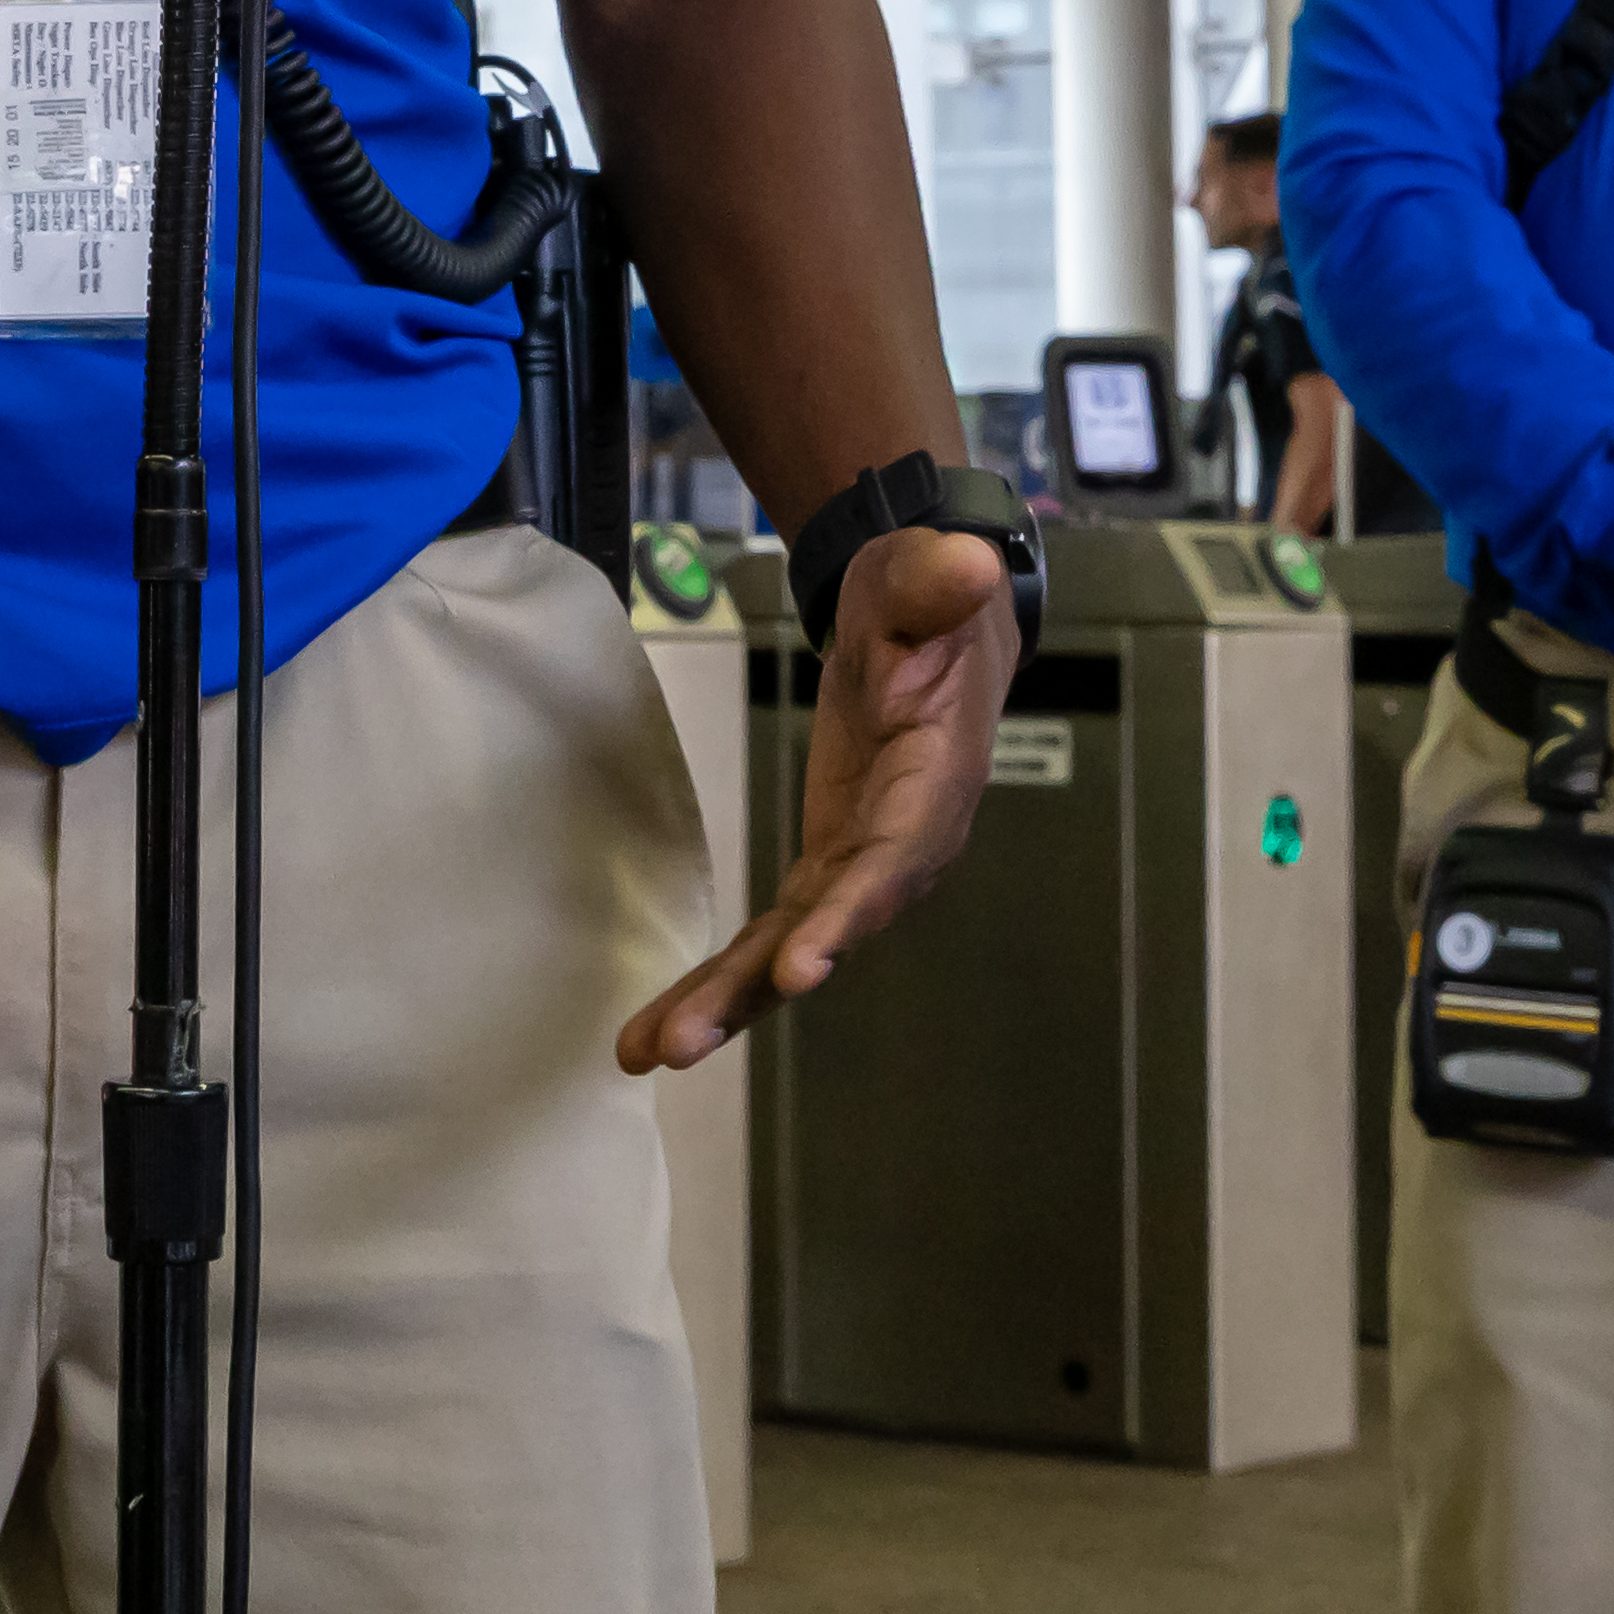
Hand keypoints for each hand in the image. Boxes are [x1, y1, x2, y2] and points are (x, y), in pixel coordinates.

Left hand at [616, 525, 1020, 1070]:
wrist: (928, 618)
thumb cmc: (928, 602)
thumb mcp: (928, 578)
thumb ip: (938, 581)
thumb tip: (966, 563)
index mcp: (934, 782)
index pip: (893, 856)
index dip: (852, 913)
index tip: (802, 964)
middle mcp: (901, 846)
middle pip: (831, 928)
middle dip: (758, 988)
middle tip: (687, 1039)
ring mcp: (859, 866)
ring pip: (790, 952)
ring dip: (722, 1006)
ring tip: (647, 1050)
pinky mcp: (824, 869)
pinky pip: (768, 939)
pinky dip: (717, 985)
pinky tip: (654, 1030)